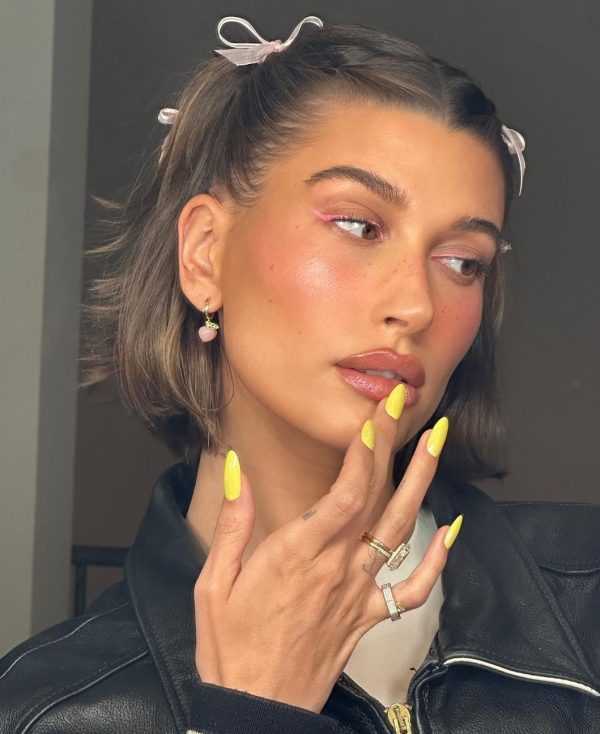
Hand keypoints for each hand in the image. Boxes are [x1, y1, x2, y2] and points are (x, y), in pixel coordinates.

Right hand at [193, 388, 456, 712]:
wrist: (256, 709)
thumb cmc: (231, 647)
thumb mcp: (214, 582)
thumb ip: (233, 522)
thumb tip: (236, 467)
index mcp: (298, 554)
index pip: (345, 492)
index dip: (365, 452)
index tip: (375, 417)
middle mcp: (337, 567)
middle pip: (377, 497)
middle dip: (393, 445)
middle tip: (405, 403)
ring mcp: (358, 591)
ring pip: (400, 528)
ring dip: (421, 482)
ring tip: (435, 442)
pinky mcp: (367, 615)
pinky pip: (412, 588)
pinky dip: (436, 559)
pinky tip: (450, 530)